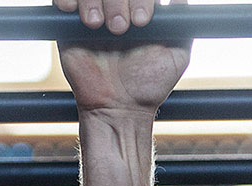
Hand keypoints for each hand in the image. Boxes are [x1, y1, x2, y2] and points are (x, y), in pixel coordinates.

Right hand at [54, 0, 190, 115]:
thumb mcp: (177, 54)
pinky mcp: (68, 24)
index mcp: (139, 7)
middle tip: (121, 29)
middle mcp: (116, 6)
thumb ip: (183, 22)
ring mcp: (92, 12)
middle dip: (118, 0)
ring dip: (93, 1)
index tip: (143, 21)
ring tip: (98, 26)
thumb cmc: (149, 86)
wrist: (119, 110)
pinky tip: (73, 11)